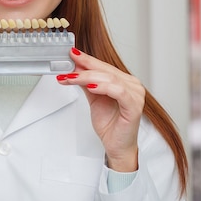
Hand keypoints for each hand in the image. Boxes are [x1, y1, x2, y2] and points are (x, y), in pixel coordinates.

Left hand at [56, 47, 144, 171]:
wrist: (117, 146)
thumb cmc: (110, 123)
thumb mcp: (93, 98)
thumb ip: (86, 82)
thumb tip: (73, 67)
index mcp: (124, 80)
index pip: (103, 65)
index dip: (85, 59)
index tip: (70, 54)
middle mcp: (132, 85)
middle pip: (105, 70)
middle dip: (82, 67)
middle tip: (65, 67)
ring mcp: (135, 94)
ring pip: (109, 78)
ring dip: (87, 77)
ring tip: (70, 78)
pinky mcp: (135, 106)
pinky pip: (119, 91)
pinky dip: (103, 87)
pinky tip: (90, 87)